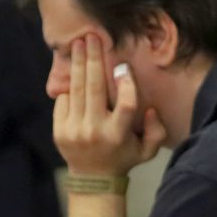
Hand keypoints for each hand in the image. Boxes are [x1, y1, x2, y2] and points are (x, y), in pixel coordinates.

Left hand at [52, 34, 165, 177]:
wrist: (93, 178)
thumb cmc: (123, 158)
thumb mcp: (147, 151)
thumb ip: (156, 132)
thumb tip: (151, 109)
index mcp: (119, 136)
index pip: (126, 105)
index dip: (127, 84)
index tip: (123, 66)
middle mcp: (96, 131)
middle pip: (95, 89)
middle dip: (93, 60)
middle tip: (92, 38)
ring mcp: (75, 130)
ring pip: (77, 89)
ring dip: (77, 64)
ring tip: (77, 45)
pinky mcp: (60, 130)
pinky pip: (63, 100)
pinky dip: (68, 87)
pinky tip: (72, 74)